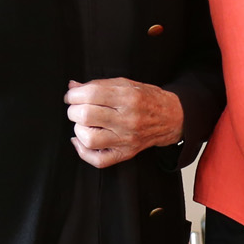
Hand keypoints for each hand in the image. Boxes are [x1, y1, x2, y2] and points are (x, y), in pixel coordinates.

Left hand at [64, 77, 183, 167]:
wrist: (171, 118)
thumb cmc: (147, 99)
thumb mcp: (125, 84)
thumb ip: (98, 85)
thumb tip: (72, 87)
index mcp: (128, 97)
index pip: (90, 95)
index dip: (73, 95)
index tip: (73, 96)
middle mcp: (128, 119)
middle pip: (86, 116)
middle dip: (74, 110)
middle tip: (77, 108)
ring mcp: (126, 139)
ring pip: (89, 139)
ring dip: (79, 129)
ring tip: (84, 123)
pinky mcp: (126, 153)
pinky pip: (98, 160)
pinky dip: (83, 151)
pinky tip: (81, 140)